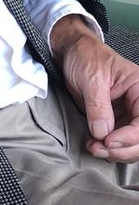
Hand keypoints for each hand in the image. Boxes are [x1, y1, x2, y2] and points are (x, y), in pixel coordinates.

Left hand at [51, 14, 138, 162]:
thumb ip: (98, 105)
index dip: (130, 137)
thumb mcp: (91, 78)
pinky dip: (108, 148)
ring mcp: (126, 113)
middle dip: (123, 148)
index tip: (108, 141)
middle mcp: (137, 103)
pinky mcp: (114, 120)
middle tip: (99, 149)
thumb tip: (102, 132)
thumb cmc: (85, 56)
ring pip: (131, 143)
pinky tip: (94, 145)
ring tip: (94, 148)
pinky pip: (118, 141)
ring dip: (115, 152)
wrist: (72, 53)